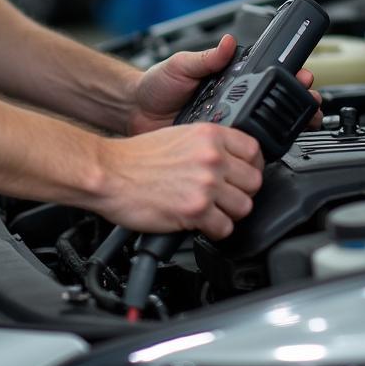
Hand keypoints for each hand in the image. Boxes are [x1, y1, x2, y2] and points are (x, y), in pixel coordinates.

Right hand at [95, 123, 264, 238]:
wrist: (110, 173)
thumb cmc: (136, 157)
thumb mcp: (179, 134)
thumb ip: (207, 145)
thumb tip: (230, 160)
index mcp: (209, 135)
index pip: (254, 150)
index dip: (252, 166)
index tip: (246, 174)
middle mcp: (212, 157)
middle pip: (254, 182)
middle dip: (242, 192)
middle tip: (226, 197)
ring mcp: (205, 184)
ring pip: (243, 207)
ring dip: (229, 213)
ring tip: (212, 211)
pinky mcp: (195, 211)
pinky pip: (224, 229)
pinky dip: (215, 231)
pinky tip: (201, 223)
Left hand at [127, 33, 322, 135]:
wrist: (134, 112)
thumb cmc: (156, 84)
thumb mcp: (182, 64)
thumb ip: (206, 57)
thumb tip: (227, 42)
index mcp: (226, 82)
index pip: (263, 79)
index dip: (286, 78)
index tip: (303, 75)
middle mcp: (231, 105)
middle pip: (273, 106)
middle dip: (297, 104)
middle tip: (313, 102)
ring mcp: (226, 128)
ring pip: (263, 131)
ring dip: (285, 128)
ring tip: (305, 123)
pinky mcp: (218, 149)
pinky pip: (241, 152)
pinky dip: (257, 153)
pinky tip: (269, 152)